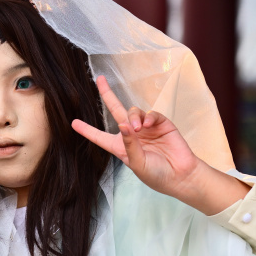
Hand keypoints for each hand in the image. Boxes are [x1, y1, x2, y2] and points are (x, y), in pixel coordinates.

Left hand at [71, 76, 249, 213]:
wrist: (181, 175)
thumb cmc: (158, 175)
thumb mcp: (138, 164)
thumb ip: (130, 145)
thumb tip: (122, 125)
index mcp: (121, 148)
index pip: (100, 137)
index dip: (87, 130)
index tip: (74, 123)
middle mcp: (132, 135)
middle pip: (116, 111)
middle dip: (107, 95)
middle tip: (99, 80)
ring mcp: (146, 128)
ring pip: (133, 111)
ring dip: (133, 116)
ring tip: (137, 128)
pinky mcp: (160, 124)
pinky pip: (150, 114)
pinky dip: (148, 117)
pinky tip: (147, 125)